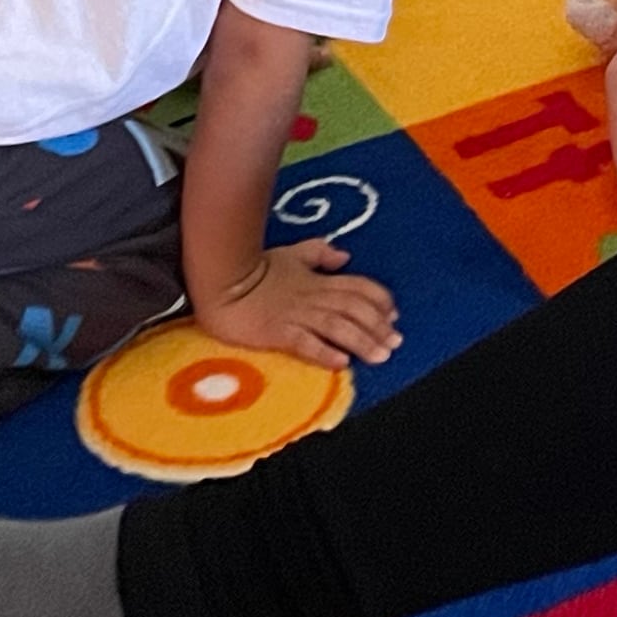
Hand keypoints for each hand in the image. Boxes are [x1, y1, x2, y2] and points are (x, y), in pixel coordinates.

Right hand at [194, 238, 400, 367]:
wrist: (221, 282)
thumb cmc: (255, 268)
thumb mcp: (292, 253)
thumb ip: (320, 253)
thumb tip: (346, 256)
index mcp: (318, 279)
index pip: (358, 286)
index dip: (380, 300)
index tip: (395, 315)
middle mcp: (312, 296)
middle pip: (354, 309)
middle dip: (378, 326)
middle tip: (396, 343)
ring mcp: (295, 315)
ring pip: (336, 326)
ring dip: (361, 341)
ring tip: (380, 356)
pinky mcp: (277, 332)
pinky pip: (305, 343)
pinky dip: (325, 352)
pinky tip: (341, 363)